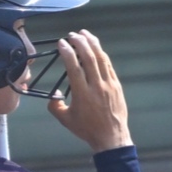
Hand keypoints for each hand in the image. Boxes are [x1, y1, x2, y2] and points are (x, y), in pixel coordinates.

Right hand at [47, 30, 131, 152]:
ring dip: (92, 43)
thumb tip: (54, 94)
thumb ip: (55, 106)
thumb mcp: (66, 120)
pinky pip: (108, 65)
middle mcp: (96, 86)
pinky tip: (96, 47)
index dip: (67, 53)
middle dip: (80, 43)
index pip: (74, 67)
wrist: (111, 137)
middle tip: (71, 35)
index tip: (61, 43)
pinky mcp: (116, 85)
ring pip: (101, 58)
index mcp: (82, 94)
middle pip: (88, 58)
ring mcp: (109, 84)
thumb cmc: (87, 129)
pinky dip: (101, 54)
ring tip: (84, 34)